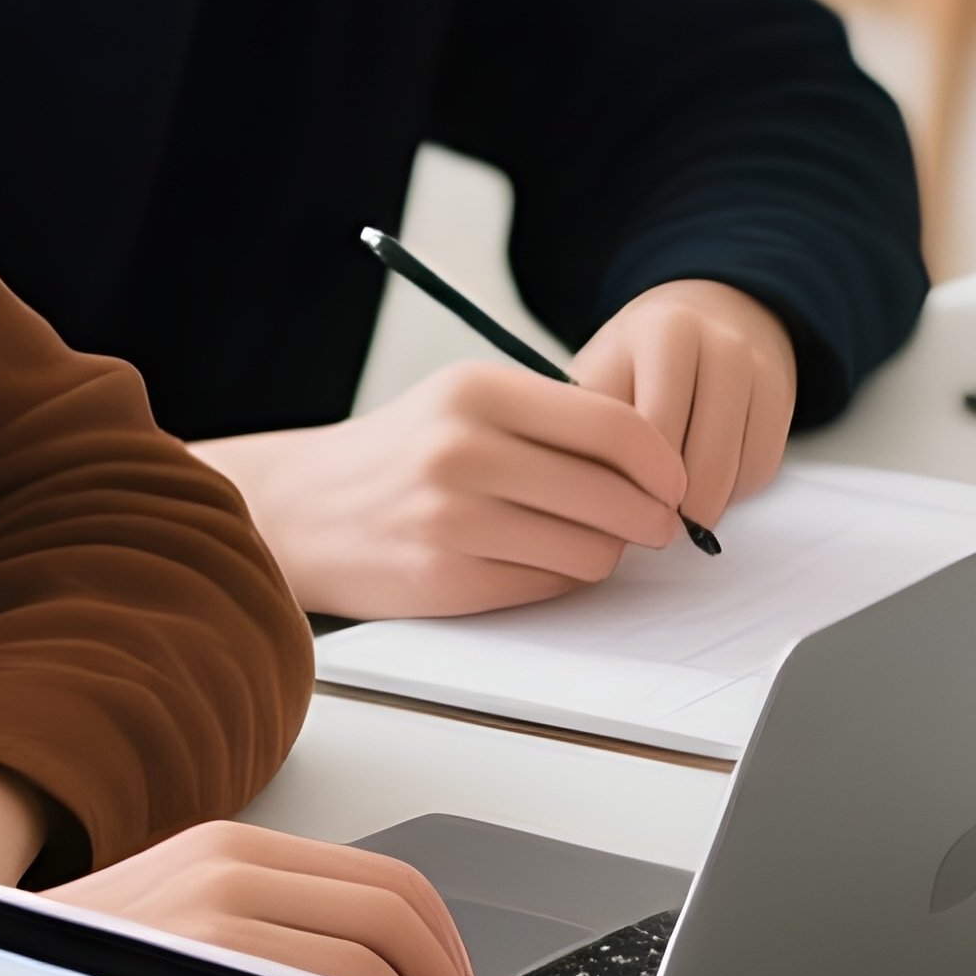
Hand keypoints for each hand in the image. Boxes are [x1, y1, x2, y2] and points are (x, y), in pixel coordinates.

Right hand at [44, 822, 476, 975]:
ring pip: (364, 960)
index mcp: (236, 850)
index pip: (386, 881)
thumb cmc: (90, 969)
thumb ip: (271, 925)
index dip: (442, 940)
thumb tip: (382, 973)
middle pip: (390, 914)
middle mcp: (228, 868)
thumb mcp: (182, 921)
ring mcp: (208, 919)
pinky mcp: (190, 973)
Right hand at [194, 363, 686, 617]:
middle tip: (658, 521)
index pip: (614, 426)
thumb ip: (557, 418)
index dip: (663, 461)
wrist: (300, 509)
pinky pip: (550, 585)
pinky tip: (542, 559)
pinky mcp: (444, 579)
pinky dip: (563, 576)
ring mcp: (452, 517)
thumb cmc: (404, 452)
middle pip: (614, 494)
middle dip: (653, 515)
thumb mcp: (469, 401)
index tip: (676, 478)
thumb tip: (656, 459)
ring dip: (608, 551)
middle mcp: (464, 449)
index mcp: (479, 391)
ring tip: (589, 538)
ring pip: (591, 548)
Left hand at [572, 280, 797, 533]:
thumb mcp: (602, 369)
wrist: (713, 313)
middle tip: (645, 524)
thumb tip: (591, 497)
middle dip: (669, 508)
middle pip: (699, 460)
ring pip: (733, 471)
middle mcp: (722, 345)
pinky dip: (734, 491)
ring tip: (672, 509)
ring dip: (702, 506)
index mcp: (666, 333)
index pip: (650, 432)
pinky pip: (761, 467)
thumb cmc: (641, 355)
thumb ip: (591, 422)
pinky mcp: (783, 396)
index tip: (613, 508)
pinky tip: (706, 483)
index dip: (631, 484)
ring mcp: (760, 371)